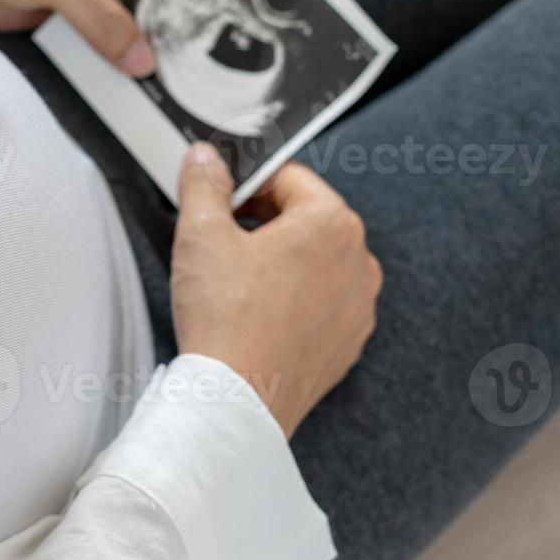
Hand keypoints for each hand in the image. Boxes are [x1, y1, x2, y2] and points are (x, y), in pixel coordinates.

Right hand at [171, 144, 381, 437]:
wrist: (237, 400)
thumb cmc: (226, 319)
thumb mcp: (200, 234)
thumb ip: (204, 184)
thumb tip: (205, 159)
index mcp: (331, 223)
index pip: (289, 178)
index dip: (247, 185)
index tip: (222, 202)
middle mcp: (359, 262)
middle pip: (307, 219)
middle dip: (266, 222)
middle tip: (224, 241)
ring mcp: (359, 307)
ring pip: (316, 263)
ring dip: (282, 262)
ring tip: (238, 283)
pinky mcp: (348, 344)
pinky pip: (322, 305)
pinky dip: (294, 302)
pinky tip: (258, 315)